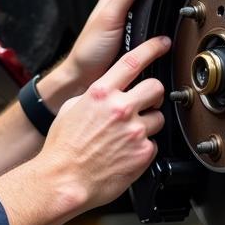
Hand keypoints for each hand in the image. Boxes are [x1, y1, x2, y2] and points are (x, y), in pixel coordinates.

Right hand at [39, 35, 169, 212]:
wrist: (64, 180)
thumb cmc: (62, 148)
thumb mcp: (71, 110)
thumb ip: (94, 96)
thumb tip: (107, 90)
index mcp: (101, 93)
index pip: (133, 62)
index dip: (152, 48)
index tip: (162, 44)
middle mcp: (120, 108)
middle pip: (156, 87)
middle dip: (153, 94)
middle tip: (146, 102)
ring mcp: (134, 130)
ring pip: (158, 117)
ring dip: (148, 123)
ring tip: (129, 135)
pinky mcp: (143, 152)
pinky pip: (153, 143)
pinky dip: (143, 147)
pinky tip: (127, 153)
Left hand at [40, 0, 156, 109]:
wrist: (84, 80)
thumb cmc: (90, 48)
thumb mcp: (111, 14)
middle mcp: (124, 8)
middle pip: (154, 1)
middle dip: (160, 8)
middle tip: (156, 19)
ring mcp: (131, 26)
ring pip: (156, 20)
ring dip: (159, 27)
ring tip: (155, 35)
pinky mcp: (137, 41)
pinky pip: (154, 37)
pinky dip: (157, 41)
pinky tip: (154, 45)